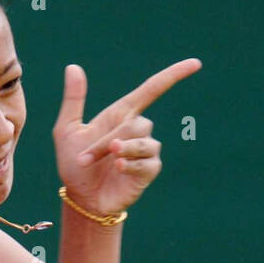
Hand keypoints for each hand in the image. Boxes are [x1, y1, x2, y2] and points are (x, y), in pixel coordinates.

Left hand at [52, 58, 201, 215]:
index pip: (152, 89)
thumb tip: (73, 67)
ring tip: (105, 162)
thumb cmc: (74, 164)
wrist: (82, 198)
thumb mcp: (67, 129)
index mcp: (122, 115)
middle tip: (88, 157)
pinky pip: (147, 162)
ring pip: (143, 142)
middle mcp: (138, 130)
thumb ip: (74, 100)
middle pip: (136, 124)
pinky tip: (118, 168)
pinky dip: (131, 164)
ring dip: (121, 151)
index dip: (174, 75)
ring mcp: (146, 151)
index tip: (196, 64)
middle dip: (110, 140)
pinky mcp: (148, 171)